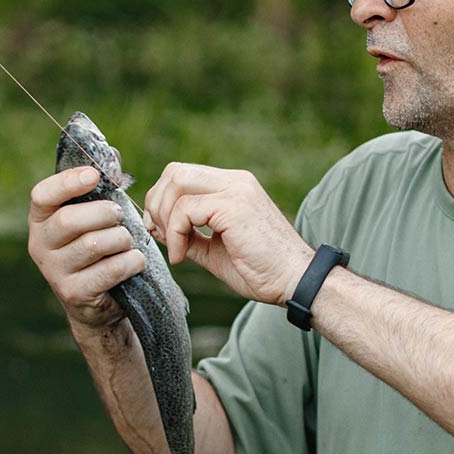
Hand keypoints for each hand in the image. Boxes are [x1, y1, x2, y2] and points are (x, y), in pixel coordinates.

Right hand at [27, 166, 146, 331]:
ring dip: (120, 239)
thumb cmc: (97, 249)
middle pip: (69, 220)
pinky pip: (109, 270)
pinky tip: (135, 261)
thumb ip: (101, 187)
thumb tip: (114, 155)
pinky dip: (130, 262)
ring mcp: (54, 272)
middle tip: (120, 215)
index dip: (67, 182)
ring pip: (93, 245)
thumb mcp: (94, 217)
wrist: (96, 302)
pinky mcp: (74, 293)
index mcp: (40, 220)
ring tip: (127, 240)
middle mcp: (40, 245)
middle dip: (104, 213)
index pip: (42, 195)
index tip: (94, 176)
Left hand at [143, 163, 313, 304]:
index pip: (182, 174)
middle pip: (174, 171)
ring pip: (177, 184)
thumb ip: (188, 234)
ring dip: (165, 219)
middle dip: (157, 204)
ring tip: (175, 248)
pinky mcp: (234, 206)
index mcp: (233, 186)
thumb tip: (157, 227)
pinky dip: (175, 234)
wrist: (296, 282)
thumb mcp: (214, 250)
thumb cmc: (261, 270)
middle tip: (161, 236)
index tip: (160, 231)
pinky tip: (182, 257)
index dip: (161, 199)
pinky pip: (186, 209)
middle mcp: (235, 181)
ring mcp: (236, 190)